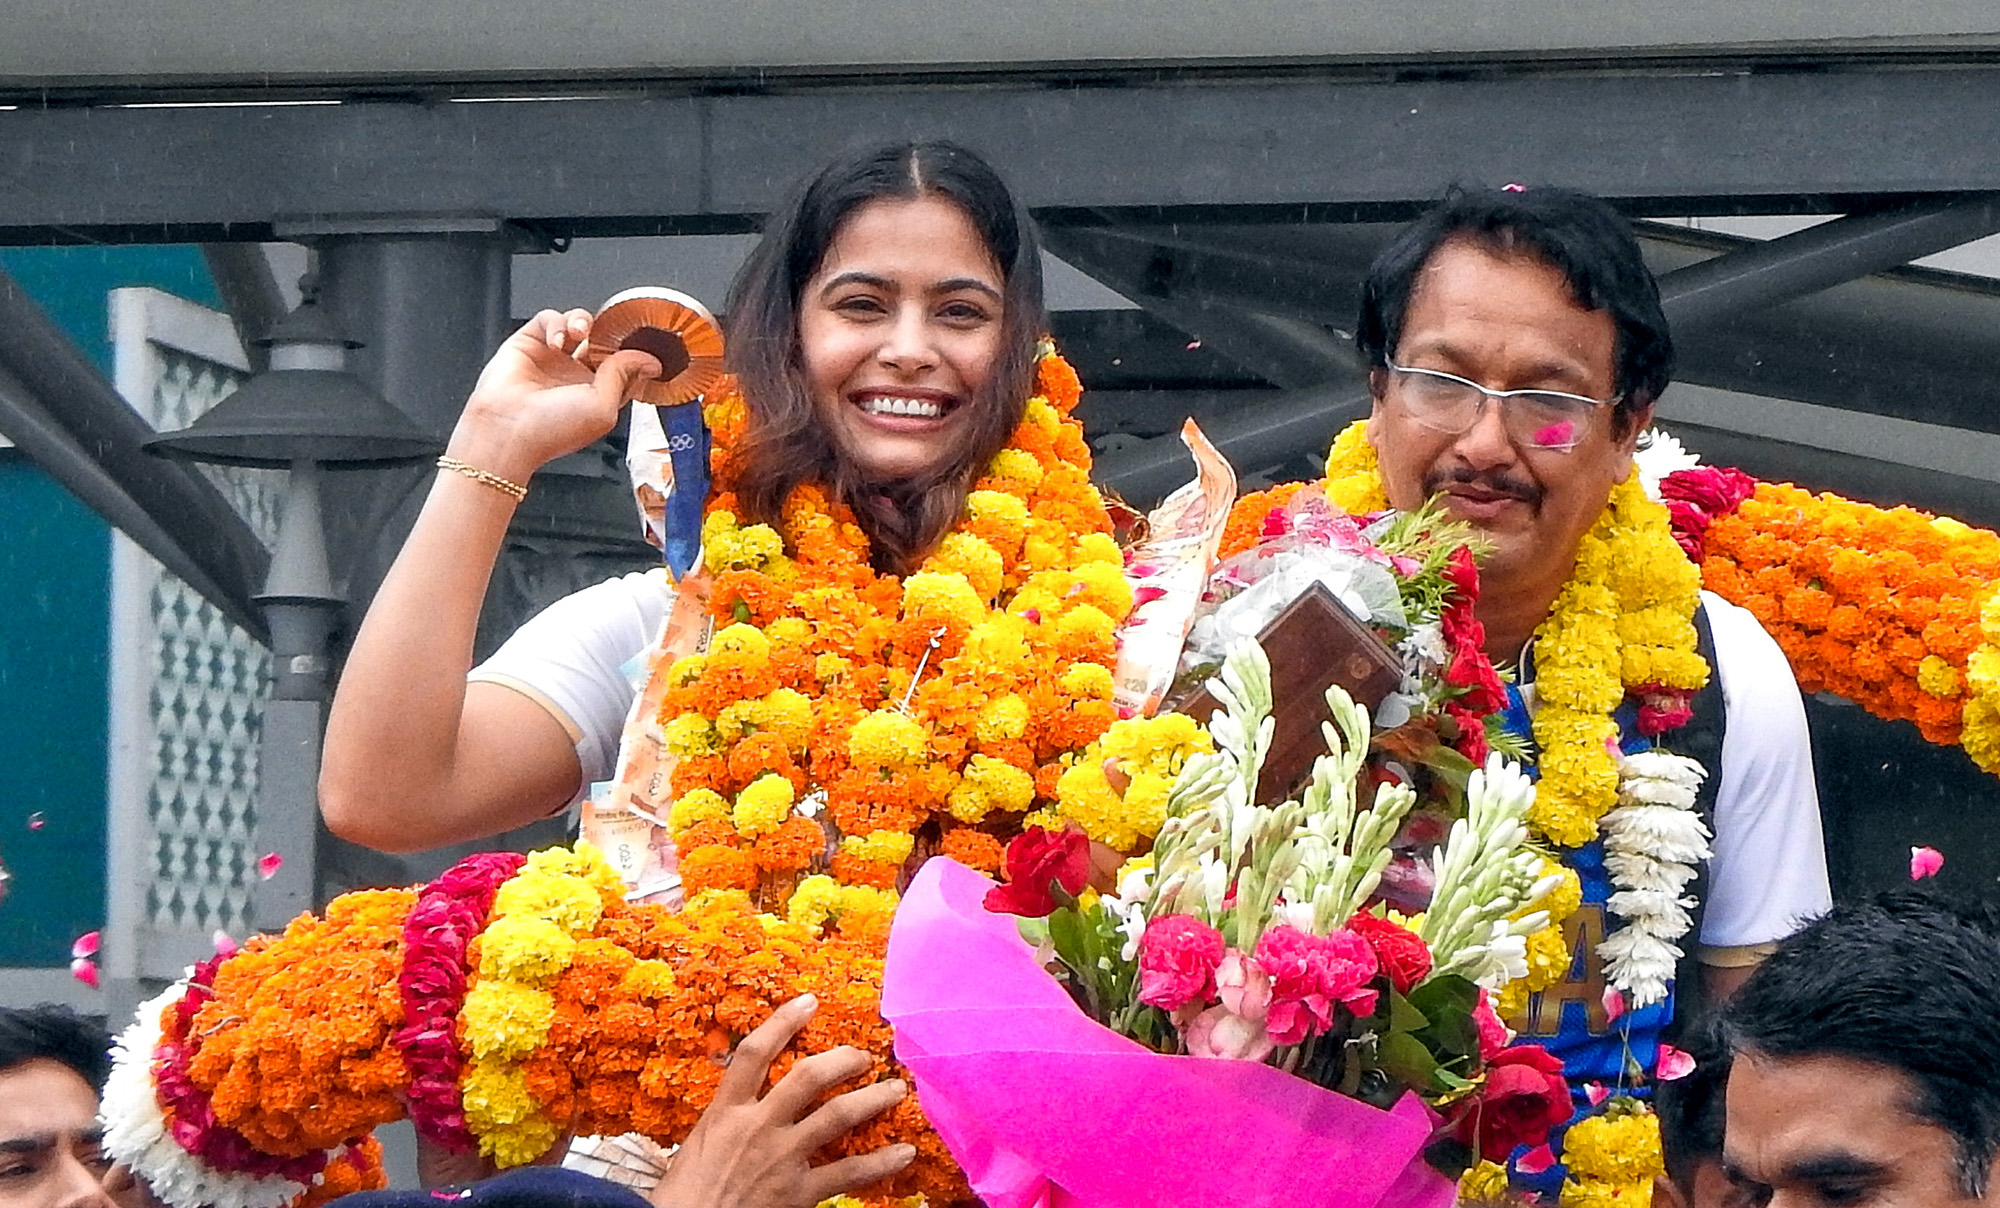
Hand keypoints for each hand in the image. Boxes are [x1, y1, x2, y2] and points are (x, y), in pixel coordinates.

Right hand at [450, 309, 663, 482]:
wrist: (506, 429)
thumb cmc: (550, 429)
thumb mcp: (603, 407)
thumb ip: (624, 376)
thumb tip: (648, 360)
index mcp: (598, 395)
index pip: (625, 366)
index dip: (633, 354)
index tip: (642, 345)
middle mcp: (576, 375)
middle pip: (602, 341)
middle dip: (608, 333)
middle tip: (609, 332)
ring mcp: (553, 358)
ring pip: (578, 324)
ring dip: (584, 322)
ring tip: (581, 332)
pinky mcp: (529, 342)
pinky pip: (549, 319)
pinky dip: (557, 323)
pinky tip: (556, 340)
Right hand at [647, 995, 916, 1207]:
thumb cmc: (683, 1194)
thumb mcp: (697, 1144)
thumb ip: (726, 1119)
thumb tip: (746, 1100)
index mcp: (726, 1112)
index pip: (755, 1054)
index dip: (783, 1022)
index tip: (809, 1001)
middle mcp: (758, 1127)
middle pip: (808, 1078)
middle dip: (842, 1060)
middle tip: (864, 1055)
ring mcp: (782, 1158)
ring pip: (837, 1116)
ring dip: (872, 1099)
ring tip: (895, 1089)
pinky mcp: (799, 1193)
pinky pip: (848, 1172)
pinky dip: (880, 1162)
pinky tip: (904, 1153)